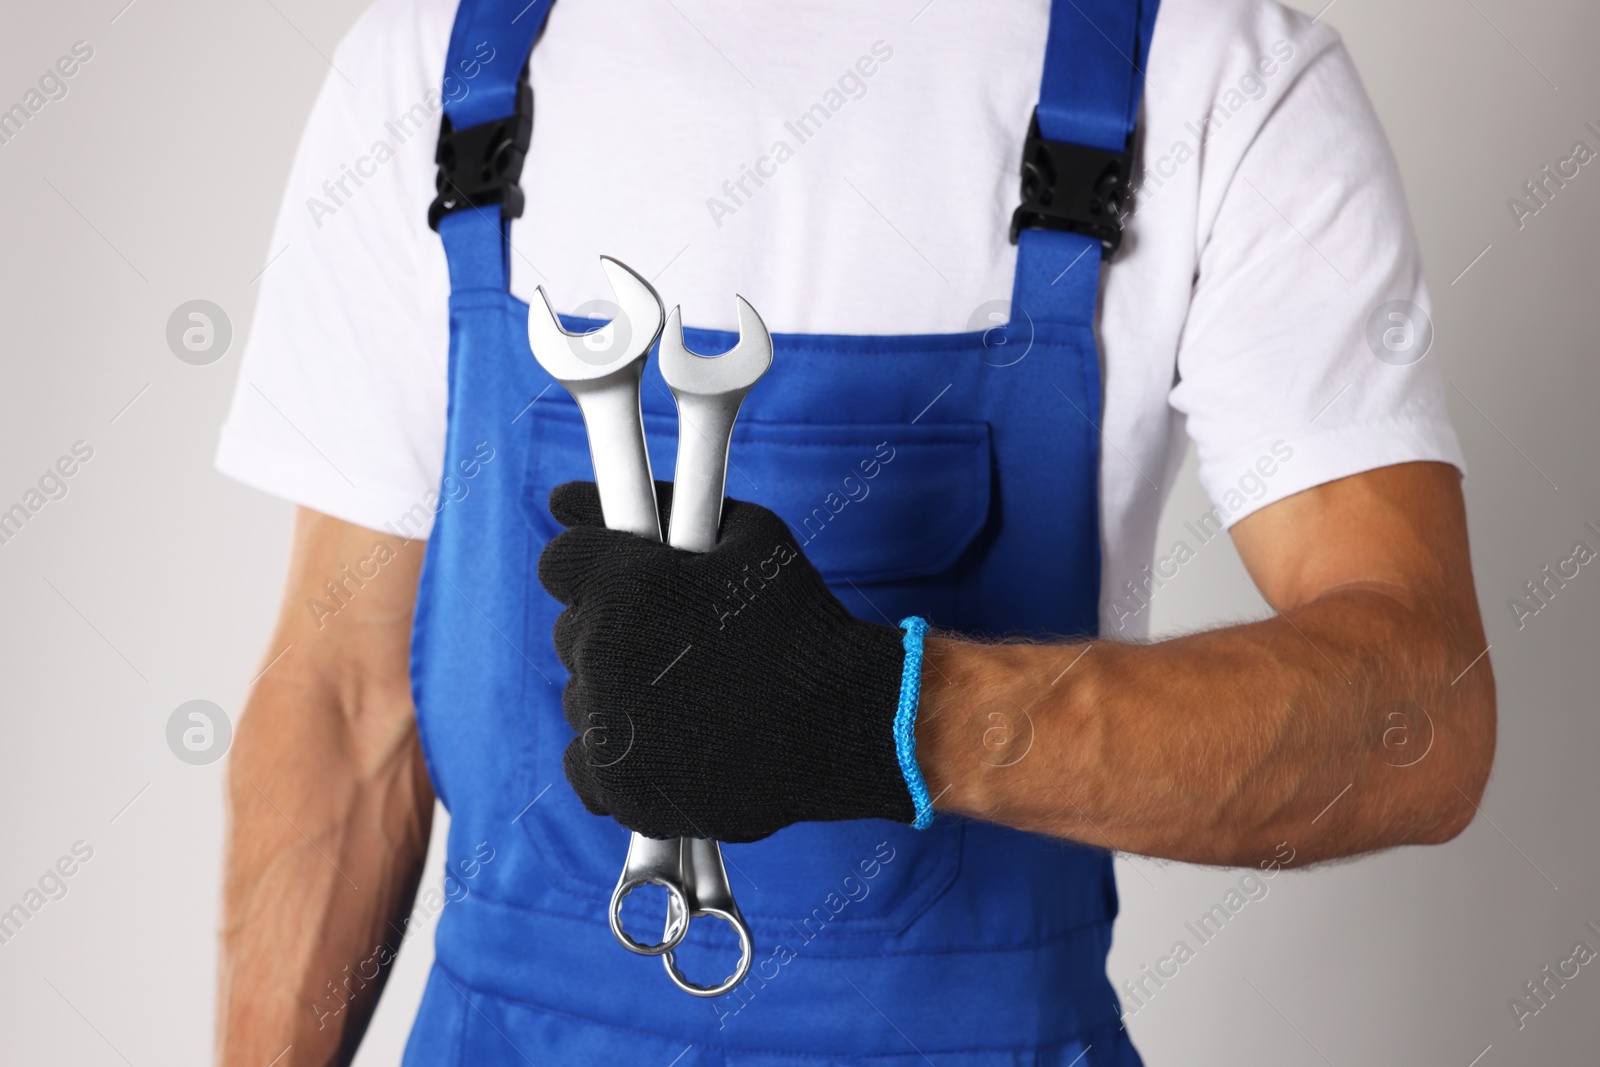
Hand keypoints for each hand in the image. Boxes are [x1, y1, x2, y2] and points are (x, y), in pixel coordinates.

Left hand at [537, 481, 915, 842]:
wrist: (843, 723)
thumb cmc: (799, 621)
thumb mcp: (745, 534)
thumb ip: (657, 503)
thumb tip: (564, 496)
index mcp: (621, 586)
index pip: (561, 564)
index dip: (600, 568)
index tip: (636, 582)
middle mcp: (600, 655)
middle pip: (574, 631)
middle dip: (618, 629)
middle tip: (682, 640)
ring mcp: (606, 727)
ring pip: (582, 697)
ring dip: (619, 692)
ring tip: (691, 697)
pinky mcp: (619, 789)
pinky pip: (585, 762)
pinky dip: (616, 754)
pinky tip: (662, 739)